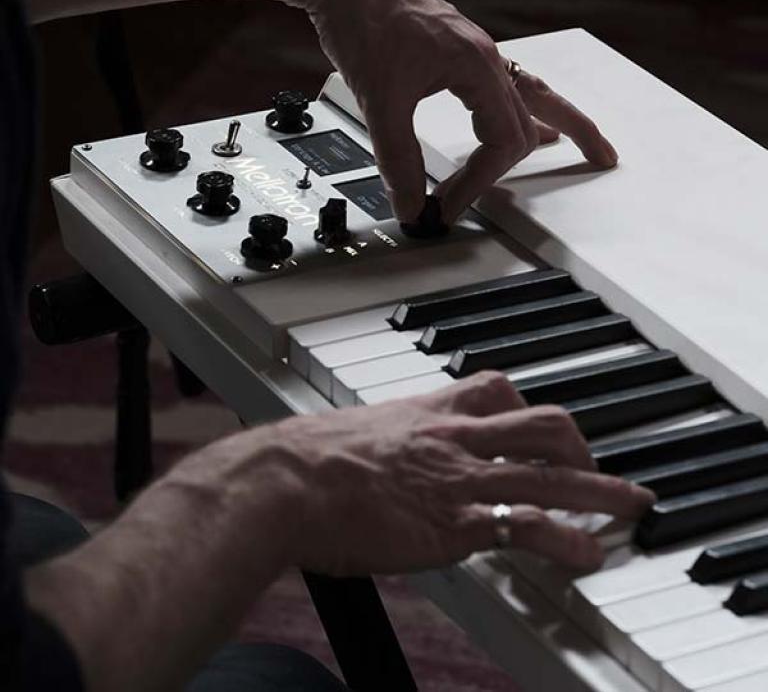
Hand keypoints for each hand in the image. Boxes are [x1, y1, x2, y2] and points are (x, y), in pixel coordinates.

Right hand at [269, 372, 652, 576]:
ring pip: (549, 471)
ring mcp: (457, 477)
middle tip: (595, 469)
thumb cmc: (305, 463)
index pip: (494, 388)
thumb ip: (383, 443)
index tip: (541, 429)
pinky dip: (564, 540)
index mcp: (426, 412)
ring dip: (599, 490)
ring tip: (630, 506)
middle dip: (578, 446)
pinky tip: (587, 556)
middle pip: (539, 423)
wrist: (283, 482)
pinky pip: (525, 525)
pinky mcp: (452, 521)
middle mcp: (451, 437)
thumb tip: (379, 462)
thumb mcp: (353, 435)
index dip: (527, 408)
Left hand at [308, 0, 616, 222]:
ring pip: (529, 92)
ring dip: (556, 120)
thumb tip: (411, 205)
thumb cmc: (363, 17)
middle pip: (532, 118)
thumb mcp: (379, 100)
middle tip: (544, 188)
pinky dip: (517, 105)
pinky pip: (501, 82)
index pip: (503, 142)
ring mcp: (470, 49)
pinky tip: (511, 114)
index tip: (446, 207)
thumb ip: (398, 159)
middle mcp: (483, 55)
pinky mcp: (451, 46)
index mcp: (478, 65)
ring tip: (580, 143)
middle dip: (529, 161)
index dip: (477, 183)